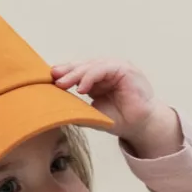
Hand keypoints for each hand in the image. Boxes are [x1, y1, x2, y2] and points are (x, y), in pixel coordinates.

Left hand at [51, 59, 181, 158]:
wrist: (140, 126)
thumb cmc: (119, 119)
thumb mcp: (93, 112)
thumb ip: (78, 106)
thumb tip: (56, 108)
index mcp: (99, 77)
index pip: (79, 70)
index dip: (65, 73)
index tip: (51, 80)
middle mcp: (108, 69)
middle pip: (84, 65)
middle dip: (67, 72)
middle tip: (53, 80)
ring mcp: (117, 67)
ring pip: (92, 65)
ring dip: (76, 74)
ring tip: (63, 84)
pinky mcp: (125, 70)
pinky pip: (104, 69)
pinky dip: (91, 77)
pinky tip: (81, 88)